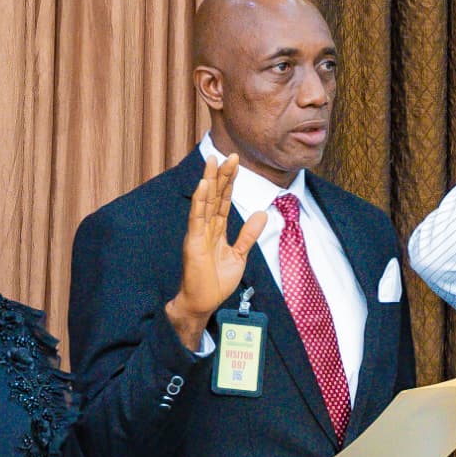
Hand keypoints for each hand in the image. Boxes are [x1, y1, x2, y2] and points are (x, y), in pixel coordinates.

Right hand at [166, 156, 267, 349]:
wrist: (203, 302)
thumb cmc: (216, 282)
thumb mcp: (239, 254)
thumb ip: (249, 234)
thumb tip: (263, 213)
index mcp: (217, 230)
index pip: (224, 200)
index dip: (230, 181)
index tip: (235, 162)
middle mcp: (206, 228)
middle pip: (215, 196)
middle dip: (222, 175)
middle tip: (229, 154)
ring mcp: (198, 234)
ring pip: (205, 202)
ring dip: (209, 181)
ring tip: (213, 160)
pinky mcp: (193, 243)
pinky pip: (197, 218)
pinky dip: (200, 201)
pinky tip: (203, 186)